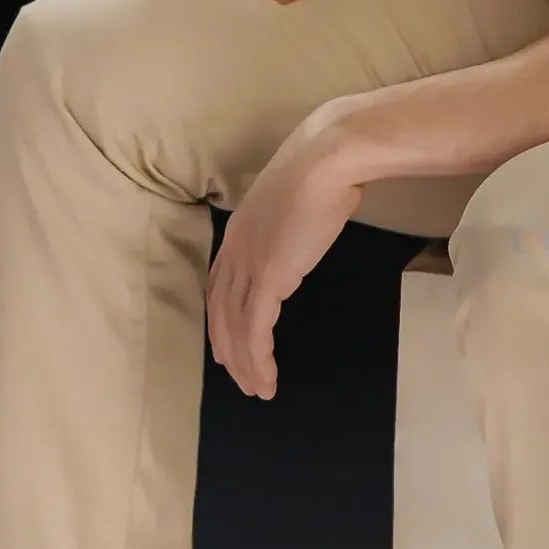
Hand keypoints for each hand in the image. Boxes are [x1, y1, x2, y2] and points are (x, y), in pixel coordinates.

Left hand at [205, 110, 364, 398]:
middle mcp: (235, 249)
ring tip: (258, 389)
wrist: (329, 158)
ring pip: (235, 328)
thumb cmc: (324, 170)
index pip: (219, 284)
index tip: (227, 340)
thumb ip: (291, 219)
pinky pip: (255, 329)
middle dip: (227, 348)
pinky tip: (266, 377)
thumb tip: (305, 223)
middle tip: (239, 377)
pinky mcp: (269, 277)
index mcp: (239, 230)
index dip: (221, 317)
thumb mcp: (298, 198)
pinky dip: (258, 358)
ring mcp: (249, 263)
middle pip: (220, 311)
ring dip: (245, 364)